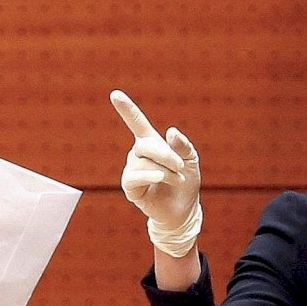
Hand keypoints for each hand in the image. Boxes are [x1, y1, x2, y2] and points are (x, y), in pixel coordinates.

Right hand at [111, 90, 201, 248]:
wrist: (183, 210)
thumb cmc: (186, 182)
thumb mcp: (191, 160)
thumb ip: (183, 145)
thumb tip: (171, 131)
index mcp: (152, 143)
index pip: (137, 122)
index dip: (126, 109)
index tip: (115, 94)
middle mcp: (138, 154)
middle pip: (147, 145)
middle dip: (168, 155)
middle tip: (180, 167)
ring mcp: (132, 169)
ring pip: (145, 163)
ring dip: (166, 172)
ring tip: (174, 180)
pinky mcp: (130, 187)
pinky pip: (135, 176)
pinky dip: (150, 176)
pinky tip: (159, 178)